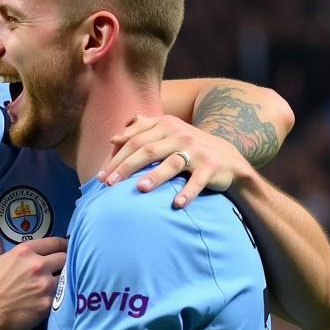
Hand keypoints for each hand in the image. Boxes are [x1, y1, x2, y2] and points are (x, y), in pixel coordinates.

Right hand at [0, 230, 67, 329]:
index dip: (62, 245)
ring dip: (63, 279)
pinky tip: (57, 299)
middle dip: (63, 262)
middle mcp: (38, 265)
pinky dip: (60, 296)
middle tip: (60, 268)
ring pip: (67, 277)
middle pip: (64, 258)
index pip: (54, 243)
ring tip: (59, 284)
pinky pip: (62, 296)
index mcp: (25, 252)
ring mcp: (46, 284)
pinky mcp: (49, 303)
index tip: (64, 249)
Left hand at [99, 114, 250, 208]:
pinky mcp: (211, 166)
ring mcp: (196, 150)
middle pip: (147, 150)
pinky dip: (187, 192)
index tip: (101, 175)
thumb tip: (114, 137)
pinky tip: (176, 204)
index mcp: (166, 125)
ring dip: (155, 176)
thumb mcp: (168, 132)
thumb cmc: (189, 147)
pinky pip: (197, 181)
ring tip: (140, 189)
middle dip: (126, 167)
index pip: (135, 140)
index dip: (116, 157)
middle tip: (109, 184)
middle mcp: (180, 135)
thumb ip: (142, 131)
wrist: (228, 158)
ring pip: (171, 163)